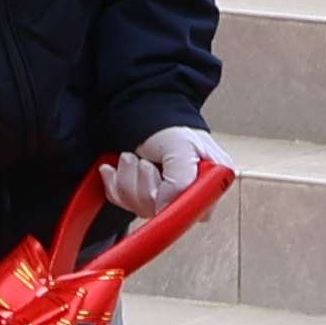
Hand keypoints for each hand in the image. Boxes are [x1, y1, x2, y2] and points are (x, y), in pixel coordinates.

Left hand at [103, 123, 217, 221]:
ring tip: (133, 158)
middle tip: (145, 161)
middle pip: (160, 211)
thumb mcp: (180, 146)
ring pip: (138, 207)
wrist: (144, 111)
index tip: (157, 182)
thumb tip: (166, 208)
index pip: (192, 212)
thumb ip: (181, 181)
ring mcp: (165, 196)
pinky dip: (114, 182)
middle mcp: (190, 193)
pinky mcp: (143, 196)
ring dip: (127, 179)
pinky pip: (122, 202)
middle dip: (144, 183)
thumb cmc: (167, 125)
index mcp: (210, 183)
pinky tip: (116, 168)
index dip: (169, 202)